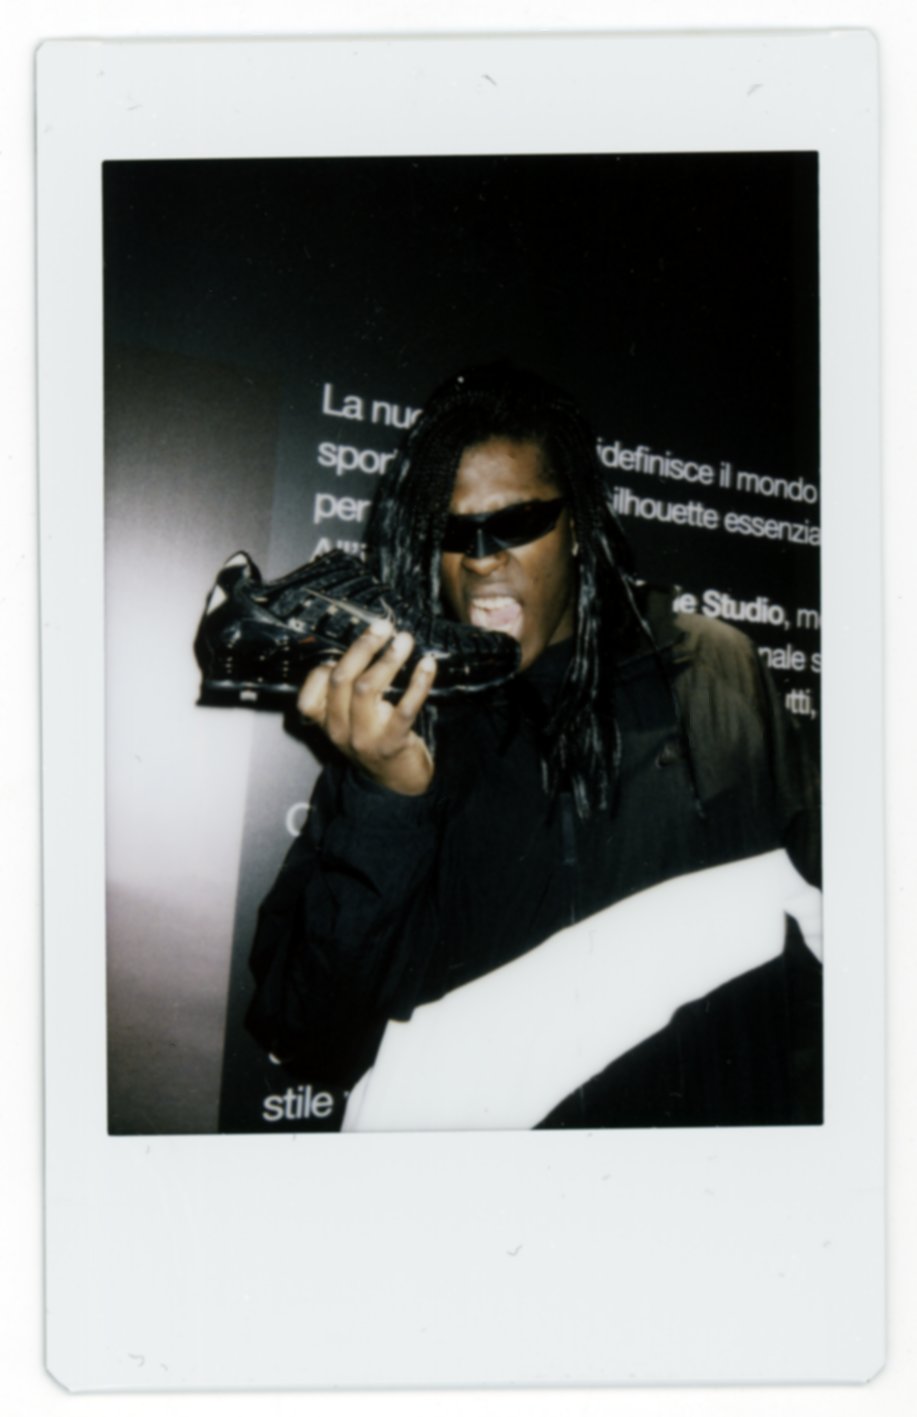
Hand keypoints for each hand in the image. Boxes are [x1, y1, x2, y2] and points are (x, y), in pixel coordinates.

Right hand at [297, 619, 437, 795]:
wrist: (397, 781)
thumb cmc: (374, 738)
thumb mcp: (348, 719)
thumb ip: (344, 692)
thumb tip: (362, 645)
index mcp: (325, 721)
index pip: (312, 686)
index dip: (330, 663)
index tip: (357, 647)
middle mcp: (338, 729)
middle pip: (341, 678)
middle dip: (362, 647)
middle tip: (383, 627)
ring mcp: (364, 738)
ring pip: (367, 688)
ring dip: (388, 659)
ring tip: (404, 640)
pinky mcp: (392, 743)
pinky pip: (405, 708)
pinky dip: (418, 683)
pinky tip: (428, 665)